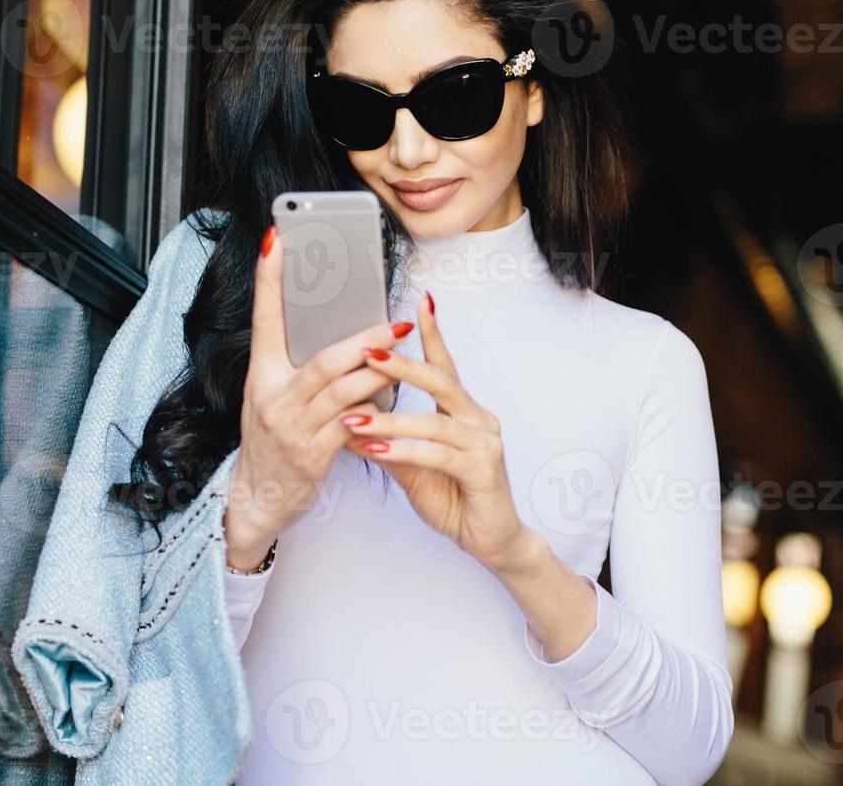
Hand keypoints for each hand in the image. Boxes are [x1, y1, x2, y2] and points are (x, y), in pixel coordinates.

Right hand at [225, 225, 411, 569]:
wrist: (258, 499)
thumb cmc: (276, 439)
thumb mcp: (275, 396)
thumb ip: (301, 365)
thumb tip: (343, 329)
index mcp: (262, 374)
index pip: (264, 318)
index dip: (270, 279)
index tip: (277, 240)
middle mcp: (273, 397)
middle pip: (323, 359)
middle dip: (364, 339)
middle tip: (397, 323)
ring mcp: (291, 427)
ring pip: (344, 391)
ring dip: (380, 372)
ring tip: (406, 355)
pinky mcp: (312, 455)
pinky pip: (353, 426)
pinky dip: (375, 409)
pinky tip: (392, 399)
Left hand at [344, 291, 533, 575]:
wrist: (491, 541)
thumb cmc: (456, 500)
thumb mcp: (413, 467)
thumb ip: (390, 441)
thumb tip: (352, 419)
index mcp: (464, 413)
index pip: (445, 366)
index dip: (433, 333)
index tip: (420, 302)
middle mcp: (479, 420)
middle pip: (441, 382)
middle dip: (402, 366)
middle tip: (368, 353)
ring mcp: (484, 444)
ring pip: (433, 421)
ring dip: (389, 421)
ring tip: (353, 420)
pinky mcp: (483, 470)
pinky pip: (438, 455)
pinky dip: (404, 451)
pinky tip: (377, 451)